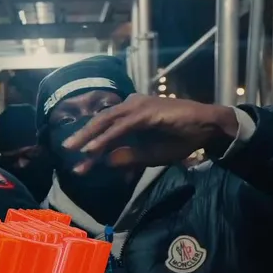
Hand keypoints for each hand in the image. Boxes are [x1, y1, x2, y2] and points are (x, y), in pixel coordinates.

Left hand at [62, 94, 239, 172]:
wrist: (207, 126)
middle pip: (101, 122)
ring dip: (89, 137)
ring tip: (75, 151)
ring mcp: (138, 107)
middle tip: (66, 151)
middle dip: (83, 138)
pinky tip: (94, 148)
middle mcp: (131, 106)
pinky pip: (120, 127)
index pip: (106, 130)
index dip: (91, 147)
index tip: (80, 166)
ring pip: (107, 123)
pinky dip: (105, 138)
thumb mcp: (151, 155)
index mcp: (131, 114)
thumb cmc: (181, 138)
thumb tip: (107, 163)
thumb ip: (129, 158)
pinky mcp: (145, 112)